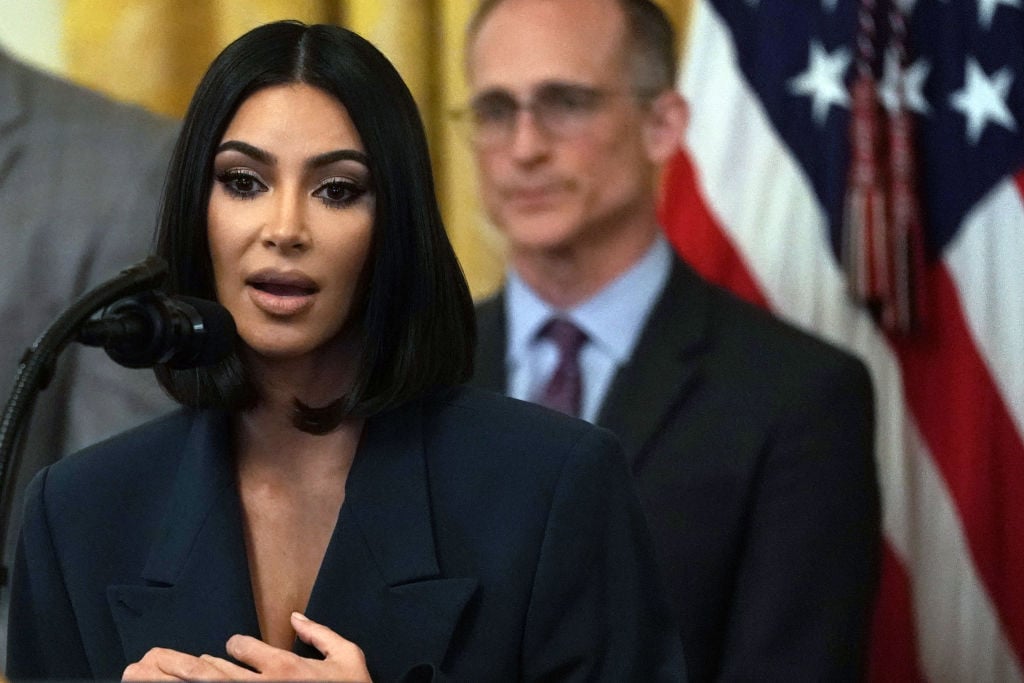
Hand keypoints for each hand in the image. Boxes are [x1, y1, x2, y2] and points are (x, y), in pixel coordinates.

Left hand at [122, 613, 371, 681]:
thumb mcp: (349, 658)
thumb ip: (322, 635)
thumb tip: (297, 618)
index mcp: (286, 667)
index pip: (244, 648)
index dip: (234, 647)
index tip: (230, 650)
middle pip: (211, 671)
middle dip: (177, 666)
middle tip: (143, 663)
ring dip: (173, 679)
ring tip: (141, 674)